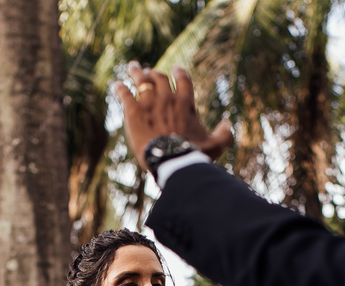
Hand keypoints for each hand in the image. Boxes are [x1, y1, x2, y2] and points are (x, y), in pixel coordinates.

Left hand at [113, 63, 233, 173]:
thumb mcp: (214, 146)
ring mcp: (149, 103)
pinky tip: (117, 85)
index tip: (176, 69)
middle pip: (159, 77)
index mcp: (185, 103)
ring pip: (141, 80)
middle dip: (153, 72)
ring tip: (133, 67)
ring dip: (137, 72)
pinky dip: (121, 88)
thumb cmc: (193, 153)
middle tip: (148, 70)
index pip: (183, 80)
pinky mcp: (133, 111)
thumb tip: (227, 124)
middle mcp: (167, 98)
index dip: (179, 73)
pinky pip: (125, 94)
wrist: (171, 159)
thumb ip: (224, 135)